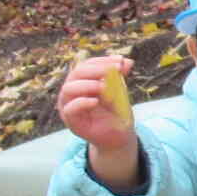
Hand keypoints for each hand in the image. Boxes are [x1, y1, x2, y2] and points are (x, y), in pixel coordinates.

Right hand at [56, 54, 140, 184]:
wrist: (118, 135)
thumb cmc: (116, 110)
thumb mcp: (119, 90)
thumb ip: (120, 77)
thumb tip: (128, 61)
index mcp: (82, 81)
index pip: (87, 64)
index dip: (103, 61)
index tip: (121, 61)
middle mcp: (72, 91)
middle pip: (76, 73)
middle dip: (96, 69)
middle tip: (113, 71)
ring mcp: (69, 106)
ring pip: (68, 89)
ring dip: (88, 84)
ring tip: (104, 87)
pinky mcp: (71, 121)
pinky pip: (70, 109)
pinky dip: (82, 103)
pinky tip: (96, 101)